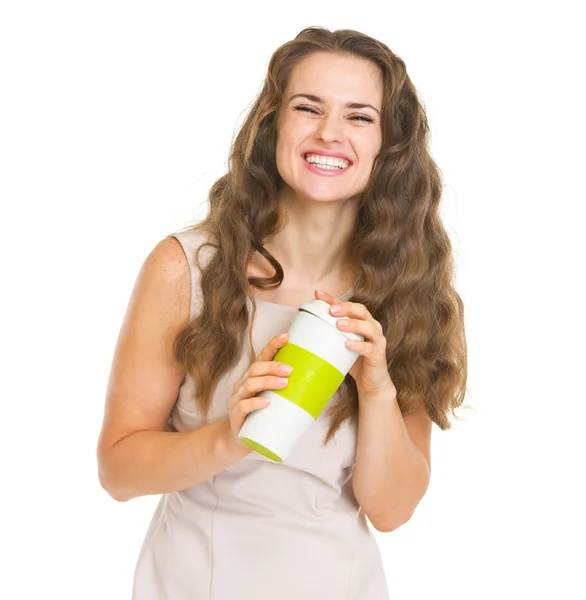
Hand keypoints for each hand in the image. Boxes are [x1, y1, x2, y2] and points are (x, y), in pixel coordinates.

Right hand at [226, 332, 292, 454]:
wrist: (240, 440)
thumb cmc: (261, 416)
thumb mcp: (274, 400)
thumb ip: (290, 392)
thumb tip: (321, 386)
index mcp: (253, 377)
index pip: (262, 357)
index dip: (272, 345)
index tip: (286, 337)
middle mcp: (243, 384)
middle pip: (256, 368)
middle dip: (273, 366)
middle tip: (290, 370)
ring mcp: (238, 399)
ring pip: (250, 384)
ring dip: (268, 381)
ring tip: (284, 383)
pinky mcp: (236, 415)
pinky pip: (243, 406)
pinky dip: (255, 403)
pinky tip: (267, 402)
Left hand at [315, 290, 395, 399]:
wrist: (371, 382)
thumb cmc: (355, 360)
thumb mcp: (341, 344)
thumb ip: (330, 334)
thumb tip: (303, 329)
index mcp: (362, 321)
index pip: (348, 305)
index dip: (333, 299)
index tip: (318, 294)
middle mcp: (372, 326)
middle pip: (361, 310)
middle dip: (346, 308)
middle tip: (331, 310)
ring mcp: (377, 340)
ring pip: (369, 327)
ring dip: (353, 324)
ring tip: (339, 324)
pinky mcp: (378, 355)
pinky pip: (369, 348)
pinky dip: (359, 345)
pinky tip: (348, 344)